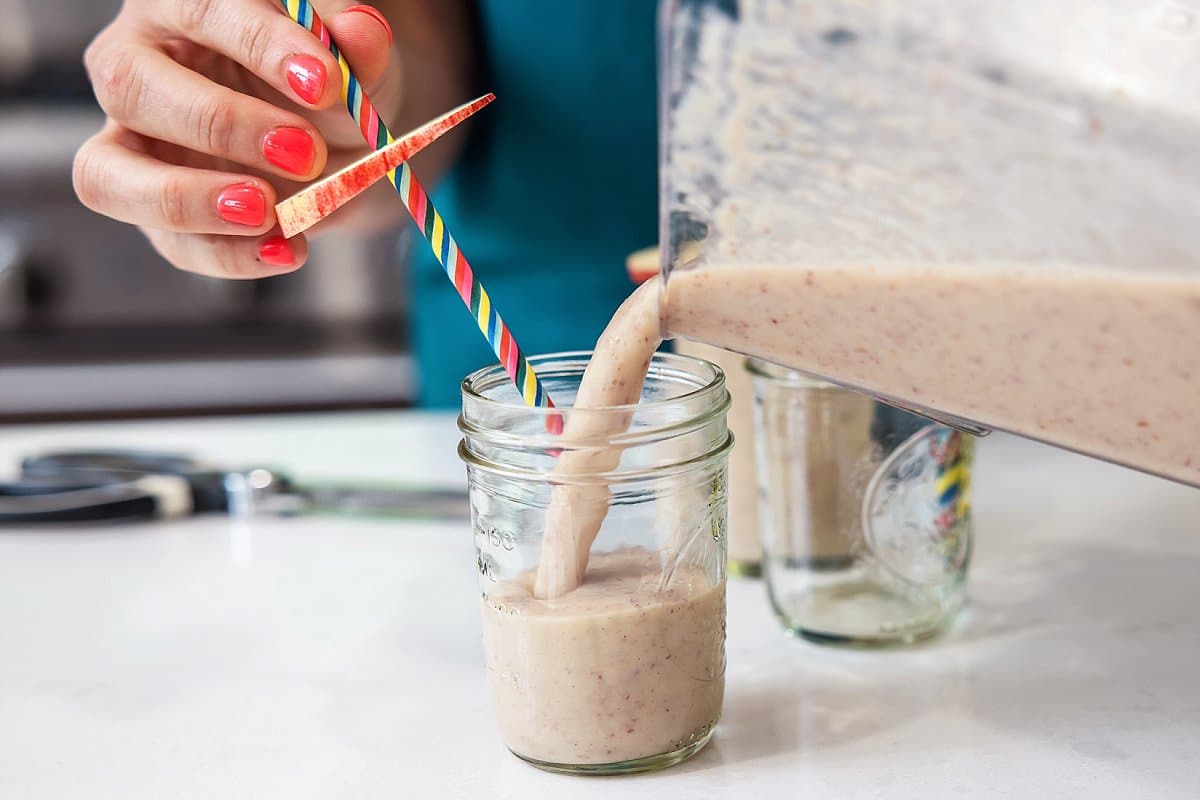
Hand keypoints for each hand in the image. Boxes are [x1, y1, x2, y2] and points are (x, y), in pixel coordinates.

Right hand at [74, 1, 397, 278]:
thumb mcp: (355, 64)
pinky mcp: (153, 209)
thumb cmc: (330, 84)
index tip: (326, 83)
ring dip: (189, 200)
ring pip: (108, 174)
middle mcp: (139, 65)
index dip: (260, 44)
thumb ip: (356, 48)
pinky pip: (166, 241)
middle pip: (130, 85)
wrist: (340, 144)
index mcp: (184, 5)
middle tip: (306, 153)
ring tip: (270, 213)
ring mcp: (133, 142)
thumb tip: (362, 31)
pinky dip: (227, 254)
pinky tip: (287, 250)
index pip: (201, 8)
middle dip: (221, 124)